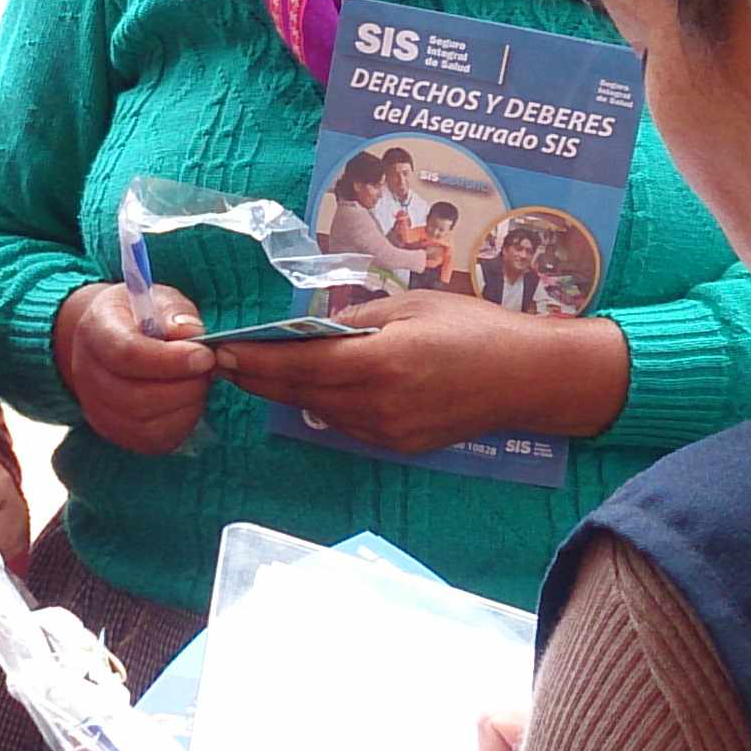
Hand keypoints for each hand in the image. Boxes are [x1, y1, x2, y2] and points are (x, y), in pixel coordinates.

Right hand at [53, 281, 214, 454]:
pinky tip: (188, 401)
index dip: (170, 360)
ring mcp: (97, 408)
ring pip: (145, 424)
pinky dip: (180, 424)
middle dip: (184, 386)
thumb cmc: (140, 316)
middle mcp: (87, 373)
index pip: (127, 354)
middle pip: (135, 397)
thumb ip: (175, 314)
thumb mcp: (158, 300)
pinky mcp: (115, 432)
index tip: (205, 355)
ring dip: (184, 406)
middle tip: (207, 369)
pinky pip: (152, 440)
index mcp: (95, 331)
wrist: (109, 340)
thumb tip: (192, 333)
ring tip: (198, 382)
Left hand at [212, 289, 628, 454]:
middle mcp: (377, 405)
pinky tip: (311, 386)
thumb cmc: (473, 328)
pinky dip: (322, 403)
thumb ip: (357, 318)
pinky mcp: (398, 445)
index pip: (300, 365)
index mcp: (379, 363)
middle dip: (260, 378)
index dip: (257, 360)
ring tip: (260, 370)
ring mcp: (387, 431)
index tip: (224, 350)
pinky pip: (345, 423)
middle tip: (226, 361)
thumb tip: (313, 329)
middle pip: (300, 394)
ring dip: (288, 392)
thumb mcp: (411, 305)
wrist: (526, 377)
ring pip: (319, 411)